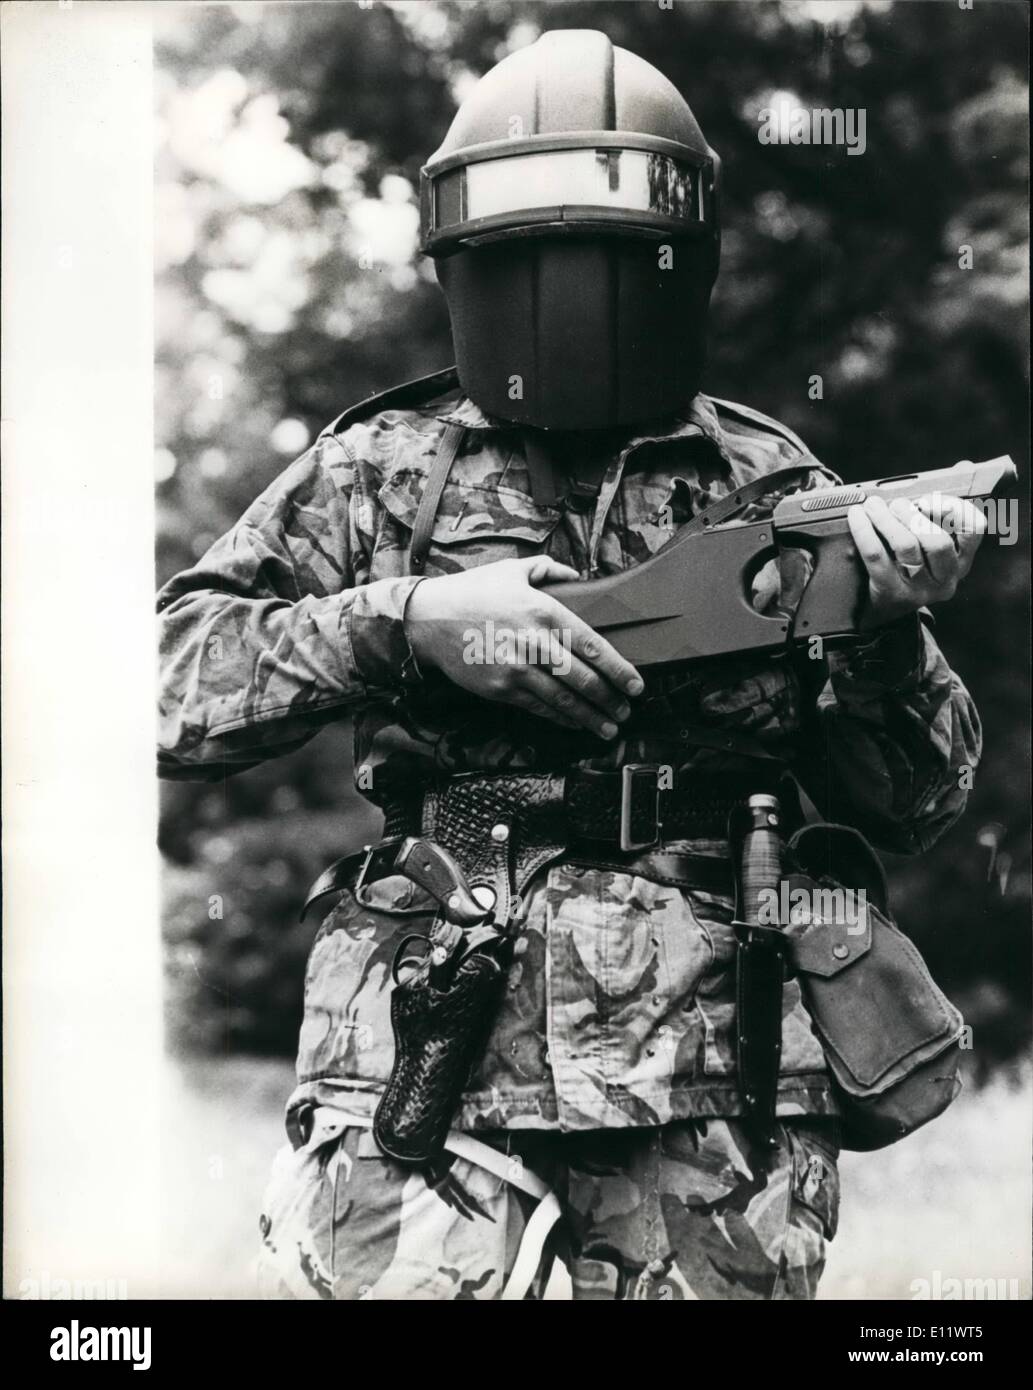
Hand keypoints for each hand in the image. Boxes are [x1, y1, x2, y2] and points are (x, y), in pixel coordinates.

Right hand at [404, 556, 643, 737]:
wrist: (429, 619)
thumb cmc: (473, 592)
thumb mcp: (512, 570)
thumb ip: (548, 570)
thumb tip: (576, 575)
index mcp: (544, 611)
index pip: (592, 645)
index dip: (618, 669)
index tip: (636, 685)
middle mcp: (534, 642)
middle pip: (583, 678)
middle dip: (609, 699)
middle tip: (626, 712)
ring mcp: (516, 668)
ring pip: (562, 699)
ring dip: (590, 717)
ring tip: (608, 727)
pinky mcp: (500, 688)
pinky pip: (538, 707)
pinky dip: (560, 718)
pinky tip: (575, 723)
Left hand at [847, 492, 987, 627]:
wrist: (883, 608)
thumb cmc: (909, 562)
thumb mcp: (931, 538)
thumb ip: (945, 505)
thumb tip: (964, 466)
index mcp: (962, 559)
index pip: (973, 530)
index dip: (954, 508)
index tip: (931, 497)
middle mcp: (947, 577)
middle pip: (937, 541)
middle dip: (913, 515)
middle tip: (895, 503)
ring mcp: (921, 589)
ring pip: (907, 547)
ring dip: (887, 519)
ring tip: (874, 505)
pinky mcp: (892, 594)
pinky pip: (876, 557)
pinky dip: (864, 531)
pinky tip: (856, 515)